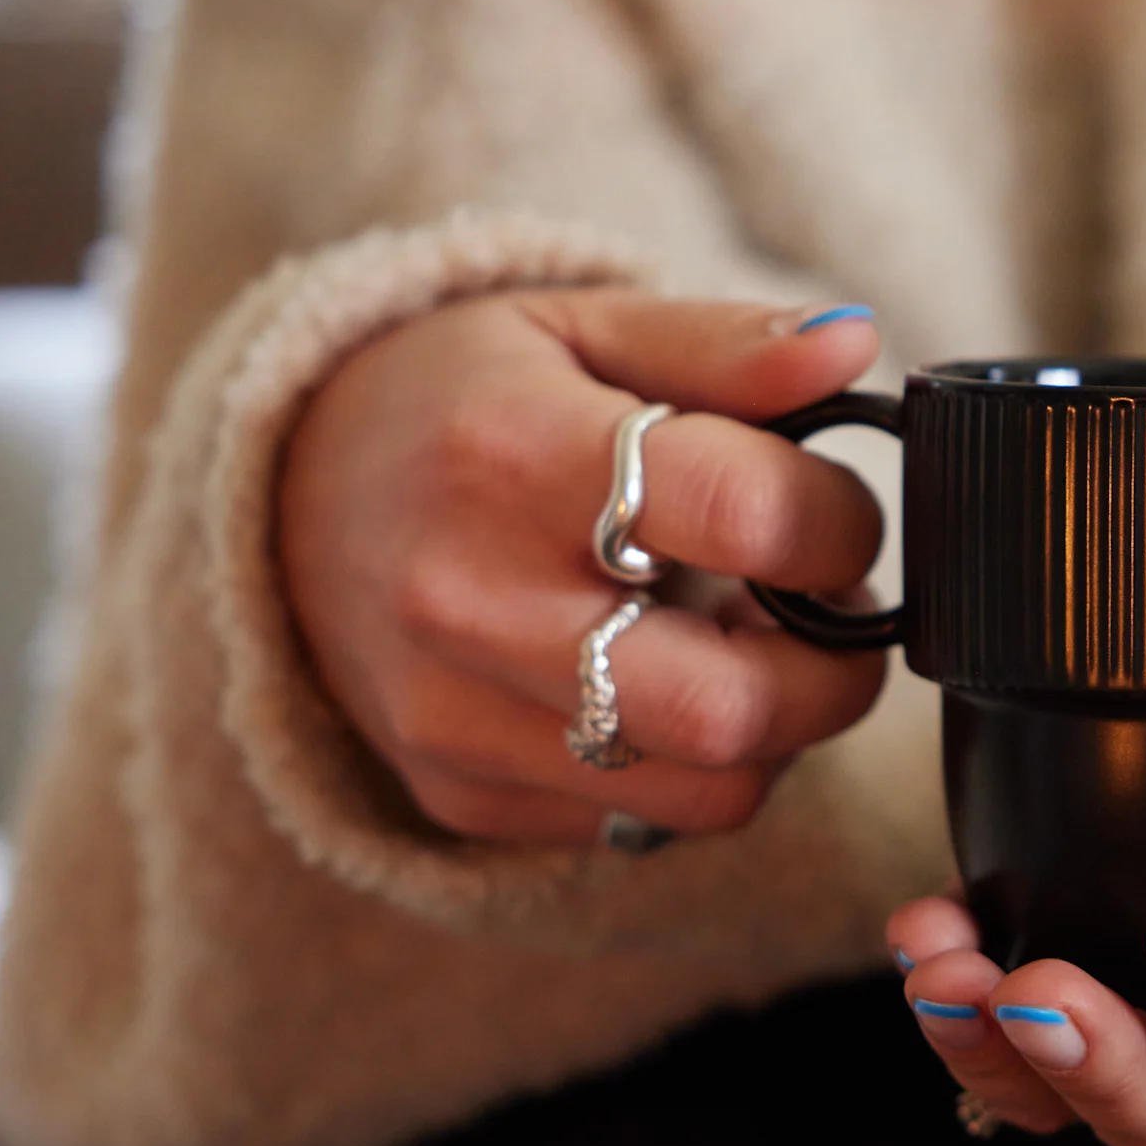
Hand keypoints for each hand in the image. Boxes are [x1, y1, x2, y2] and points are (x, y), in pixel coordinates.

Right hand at [280, 292, 887, 844]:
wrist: (290, 495)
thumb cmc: (464, 399)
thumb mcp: (587, 327)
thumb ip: (729, 344)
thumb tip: (854, 342)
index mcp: (515, 452)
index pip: (745, 515)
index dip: (838, 523)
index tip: (838, 515)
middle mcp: (471, 600)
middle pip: (731, 706)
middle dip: (832, 669)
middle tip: (827, 610)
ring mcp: (454, 715)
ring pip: (706, 788)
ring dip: (775, 726)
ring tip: (751, 642)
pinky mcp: (457, 792)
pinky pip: (641, 818)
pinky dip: (690, 761)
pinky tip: (667, 677)